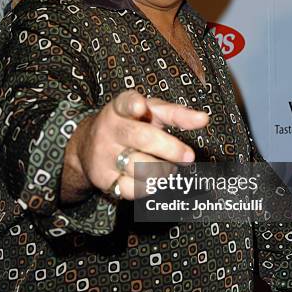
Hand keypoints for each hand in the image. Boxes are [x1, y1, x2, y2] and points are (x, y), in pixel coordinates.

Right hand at [61, 90, 208, 202]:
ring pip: (141, 167)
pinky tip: (154, 179)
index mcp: (120, 109)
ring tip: (168, 167)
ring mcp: (104, 155)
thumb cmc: (130, 124)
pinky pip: (132, 188)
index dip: (132, 105)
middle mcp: (109, 130)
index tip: (140, 107)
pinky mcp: (104, 179)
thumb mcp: (149, 113)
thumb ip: (175, 114)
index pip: (124, 103)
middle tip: (189, 157)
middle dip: (170, 149)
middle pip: (142, 138)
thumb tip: (204, 119)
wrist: (88, 146)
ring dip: (163, 170)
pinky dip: (150, 186)